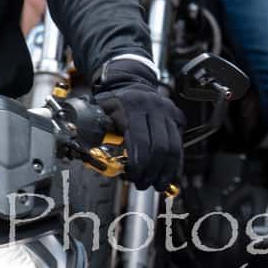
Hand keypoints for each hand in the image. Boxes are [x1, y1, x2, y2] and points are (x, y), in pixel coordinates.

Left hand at [92, 63, 184, 190]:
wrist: (133, 82)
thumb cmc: (114, 100)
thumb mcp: (101, 108)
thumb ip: (96, 126)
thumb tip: (87, 146)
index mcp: (132, 105)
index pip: (139, 139)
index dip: (138, 162)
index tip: (134, 176)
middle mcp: (153, 107)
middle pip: (159, 146)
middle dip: (151, 170)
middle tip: (143, 184)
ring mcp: (168, 111)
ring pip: (173, 147)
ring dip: (165, 171)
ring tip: (157, 184)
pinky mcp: (177, 117)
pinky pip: (180, 144)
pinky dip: (176, 163)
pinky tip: (170, 176)